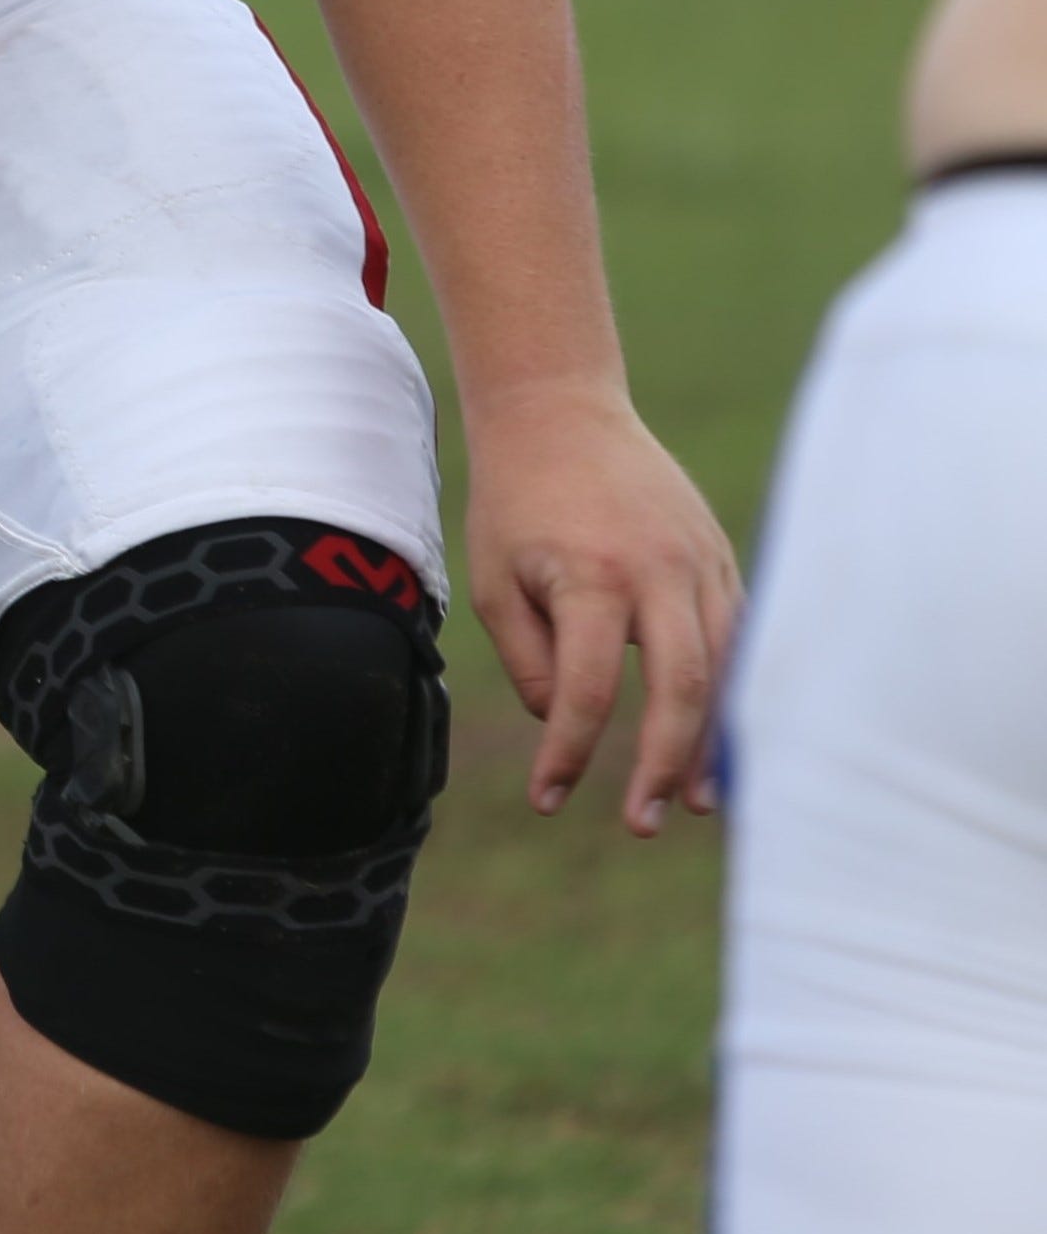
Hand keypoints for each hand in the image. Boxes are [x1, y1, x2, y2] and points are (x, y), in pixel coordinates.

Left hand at [460, 380, 742, 834]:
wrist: (560, 412)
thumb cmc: (516, 503)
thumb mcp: (494, 581)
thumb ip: (529, 660)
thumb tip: (560, 722)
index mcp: (592, 576)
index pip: (588, 688)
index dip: (569, 752)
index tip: (547, 800)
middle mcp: (659, 570)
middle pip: (681, 686)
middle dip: (662, 762)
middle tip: (640, 822)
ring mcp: (702, 561)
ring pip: (724, 667)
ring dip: (710, 742)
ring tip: (692, 803)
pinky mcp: (723, 557)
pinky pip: (738, 637)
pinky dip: (731, 693)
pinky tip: (717, 741)